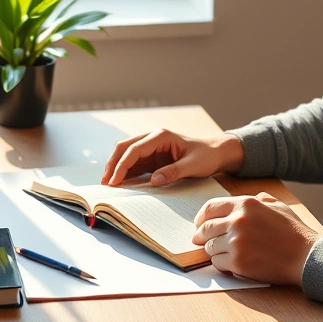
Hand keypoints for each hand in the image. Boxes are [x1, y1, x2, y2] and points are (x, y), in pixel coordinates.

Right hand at [101, 129, 244, 186]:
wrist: (217, 152)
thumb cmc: (207, 156)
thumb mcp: (194, 166)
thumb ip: (174, 172)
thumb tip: (154, 180)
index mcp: (161, 136)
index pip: (134, 149)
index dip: (122, 165)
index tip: (114, 181)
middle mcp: (153, 138)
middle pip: (124, 147)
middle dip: (113, 164)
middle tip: (105, 183)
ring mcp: (152, 147)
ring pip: (126, 154)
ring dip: (116, 167)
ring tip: (109, 185)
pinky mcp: (153, 157)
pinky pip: (134, 163)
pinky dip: (125, 172)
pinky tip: (120, 184)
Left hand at [192, 192, 320, 285]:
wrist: (306, 256)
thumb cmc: (294, 232)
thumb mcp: (278, 206)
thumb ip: (261, 199)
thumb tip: (254, 198)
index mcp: (245, 204)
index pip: (210, 207)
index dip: (201, 217)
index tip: (198, 224)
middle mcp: (237, 221)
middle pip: (205, 228)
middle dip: (200, 235)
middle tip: (199, 240)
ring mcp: (236, 242)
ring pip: (210, 247)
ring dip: (214, 250)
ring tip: (224, 252)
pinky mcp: (238, 263)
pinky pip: (218, 263)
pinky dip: (222, 264)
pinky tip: (232, 262)